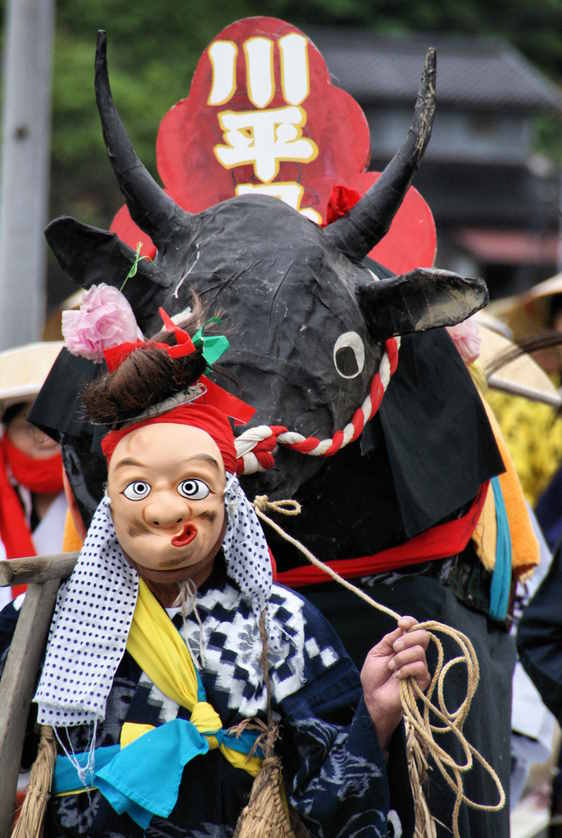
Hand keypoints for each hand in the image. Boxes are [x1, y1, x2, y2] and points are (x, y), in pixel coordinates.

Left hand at [361, 616, 429, 750]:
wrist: (373, 698)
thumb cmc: (374, 677)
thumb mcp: (377, 652)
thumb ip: (390, 639)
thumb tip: (403, 625)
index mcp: (403, 644)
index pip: (415, 627)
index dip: (411, 622)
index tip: (401, 624)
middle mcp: (414, 653)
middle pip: (423, 635)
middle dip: (407, 639)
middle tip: (394, 648)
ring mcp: (419, 666)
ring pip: (419, 651)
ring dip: (401, 658)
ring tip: (392, 667)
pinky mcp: (423, 680)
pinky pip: (420, 666)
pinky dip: (406, 669)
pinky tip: (398, 676)